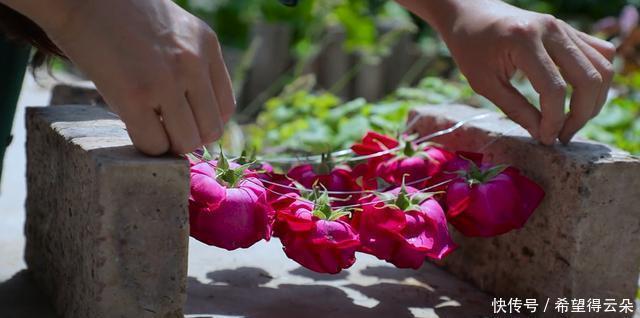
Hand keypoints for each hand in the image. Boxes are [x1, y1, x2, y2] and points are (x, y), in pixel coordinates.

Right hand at [8, 0, 234, 154]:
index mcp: (207, 46)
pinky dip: (146, 146)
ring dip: (168, 144)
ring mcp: (165, 80)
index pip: (224, 108)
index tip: (183, 121)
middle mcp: (193, 63)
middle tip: (165, 129)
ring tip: (149, 127)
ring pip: (186, 142)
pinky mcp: (134, 95)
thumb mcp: (176, 30)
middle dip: (187, 137)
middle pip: (210, 131)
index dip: (204, 123)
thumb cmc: (123, 16)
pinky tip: (133, 126)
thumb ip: (192, 64)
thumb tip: (194, 115)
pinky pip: (153, 144)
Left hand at [397, 0, 614, 144]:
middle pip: (589, 78)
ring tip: (571, 121)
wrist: (470, 12)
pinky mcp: (569, 30)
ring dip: (594, 100)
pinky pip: (600, 54)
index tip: (547, 140)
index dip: (555, 120)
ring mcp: (564, 27)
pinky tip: (578, 98)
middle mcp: (551, 30)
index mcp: (524, 41)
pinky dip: (596, 79)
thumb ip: (515, 109)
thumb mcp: (484, 83)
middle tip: (563, 136)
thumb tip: (543, 135)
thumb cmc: (470, 48)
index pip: (554, 89)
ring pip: (602, 67)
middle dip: (581, 115)